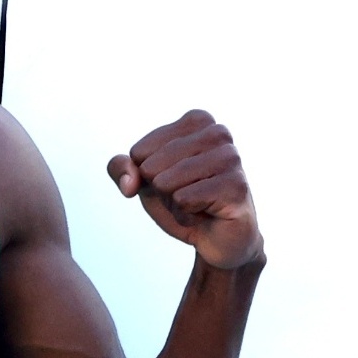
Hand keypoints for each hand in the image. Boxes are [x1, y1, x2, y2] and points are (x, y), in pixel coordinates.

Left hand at [108, 110, 264, 272]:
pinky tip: (207, 212)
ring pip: (167, 181)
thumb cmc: (183, 200)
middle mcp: (218, 133)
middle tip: (186, 194)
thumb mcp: (144, 180)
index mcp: (198, 120)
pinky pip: (184, 199)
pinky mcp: (236, 186)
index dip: (146, 175)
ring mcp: (230, 158)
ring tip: (196, 202)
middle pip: (151, 166)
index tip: (172, 180)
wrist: (217, 237)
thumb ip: (121, 169)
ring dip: (173, 201)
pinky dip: (186, 212)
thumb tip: (129, 183)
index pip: (140, 152)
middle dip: (160, 189)